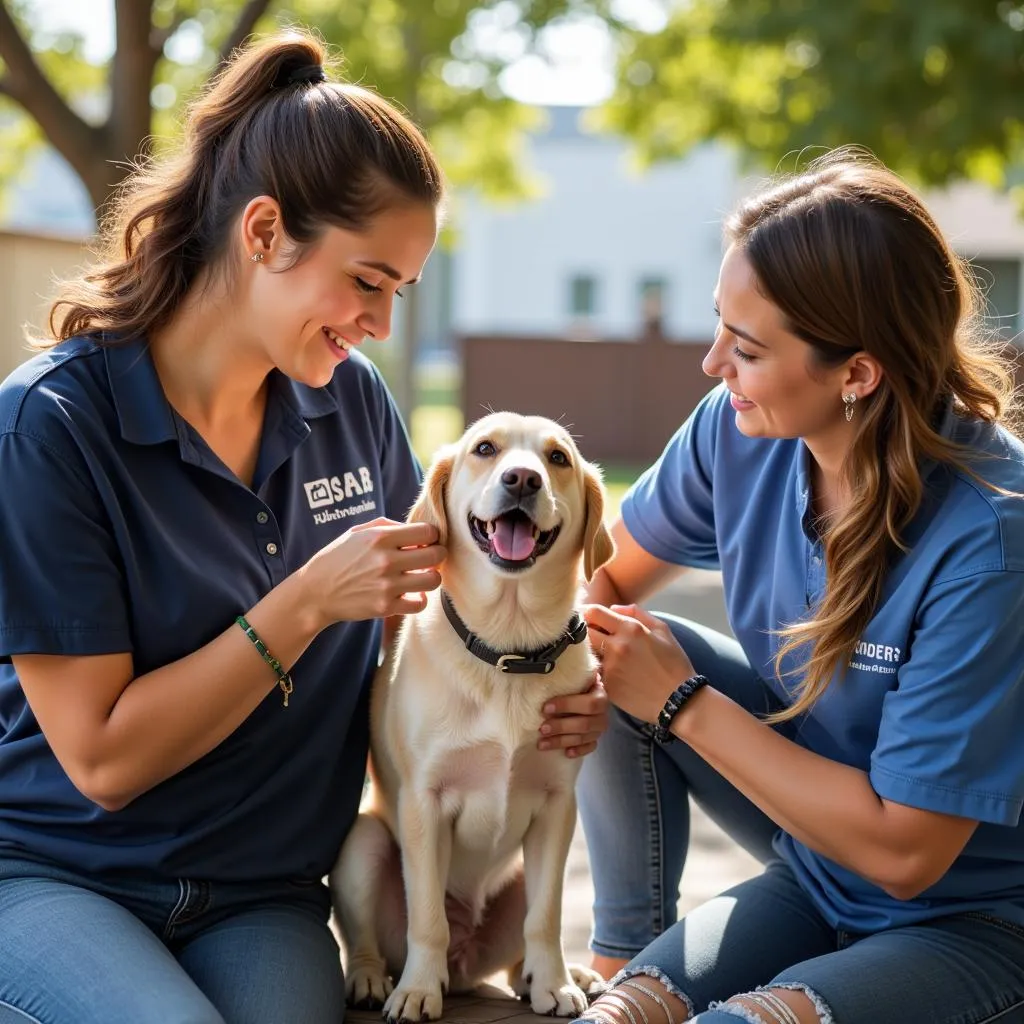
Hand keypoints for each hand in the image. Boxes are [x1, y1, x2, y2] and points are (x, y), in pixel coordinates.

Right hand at [303, 517, 445, 625]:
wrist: (314, 592)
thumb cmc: (337, 558)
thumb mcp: (357, 532)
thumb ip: (388, 526)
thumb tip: (417, 531)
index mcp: (380, 537)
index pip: (428, 532)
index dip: (431, 536)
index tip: (426, 541)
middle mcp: (385, 560)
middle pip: (436, 555)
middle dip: (437, 555)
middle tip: (429, 559)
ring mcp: (387, 586)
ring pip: (433, 580)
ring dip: (430, 578)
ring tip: (420, 576)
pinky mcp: (385, 608)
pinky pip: (420, 604)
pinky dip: (419, 599)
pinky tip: (410, 594)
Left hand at [538, 673, 607, 757]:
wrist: (591, 693)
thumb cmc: (580, 686)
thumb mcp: (577, 679)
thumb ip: (569, 679)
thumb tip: (547, 673)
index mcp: (600, 696)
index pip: (588, 704)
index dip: (567, 706)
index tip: (545, 708)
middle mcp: (603, 715)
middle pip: (584, 724)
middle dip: (561, 727)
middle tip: (542, 729)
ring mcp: (599, 729)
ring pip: (583, 738)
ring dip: (561, 741)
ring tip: (542, 743)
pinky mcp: (595, 740)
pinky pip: (589, 748)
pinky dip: (578, 751)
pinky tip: (566, 753)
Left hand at [583, 604, 695, 723]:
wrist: (680, 700)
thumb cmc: (674, 663)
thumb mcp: (663, 630)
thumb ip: (636, 613)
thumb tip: (614, 609)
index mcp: (631, 629)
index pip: (594, 612)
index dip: (588, 613)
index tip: (591, 619)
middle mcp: (617, 646)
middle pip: (584, 631)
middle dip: (585, 631)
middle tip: (593, 636)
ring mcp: (610, 667)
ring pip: (588, 653)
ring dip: (591, 652)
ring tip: (604, 656)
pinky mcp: (608, 686)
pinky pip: (595, 673)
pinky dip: (600, 671)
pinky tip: (613, 674)